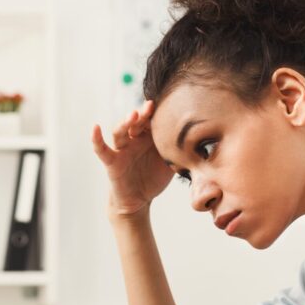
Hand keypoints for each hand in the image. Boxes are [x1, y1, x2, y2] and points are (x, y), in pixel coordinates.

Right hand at [92, 100, 174, 217]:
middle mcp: (134, 139)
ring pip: (121, 131)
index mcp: (149, 137)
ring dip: (125, 122)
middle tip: (151, 107)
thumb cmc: (154, 178)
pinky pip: (102, 149)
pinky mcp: (111, 161)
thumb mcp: (172, 163)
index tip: (166, 103)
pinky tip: (95, 128)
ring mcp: (121, 149)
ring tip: (132, 115)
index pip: (151, 120)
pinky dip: (96, 139)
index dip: (156, 112)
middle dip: (143, 114)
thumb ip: (184, 153)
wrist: (138, 200)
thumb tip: (209, 145)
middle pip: (136, 121)